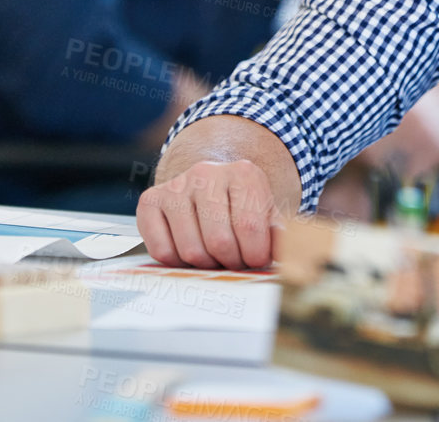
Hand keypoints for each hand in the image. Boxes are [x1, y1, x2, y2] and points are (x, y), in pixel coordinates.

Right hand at [137, 159, 282, 269]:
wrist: (210, 186)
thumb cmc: (243, 207)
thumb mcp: (268, 214)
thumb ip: (280, 235)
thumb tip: (289, 255)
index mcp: (243, 173)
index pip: (249, 227)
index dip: (255, 255)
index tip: (257, 259)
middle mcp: (206, 173)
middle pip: (218, 242)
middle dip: (232, 262)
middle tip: (236, 261)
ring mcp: (175, 186)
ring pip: (190, 251)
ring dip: (207, 265)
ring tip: (216, 255)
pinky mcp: (149, 201)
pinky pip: (162, 251)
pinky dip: (178, 262)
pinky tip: (191, 249)